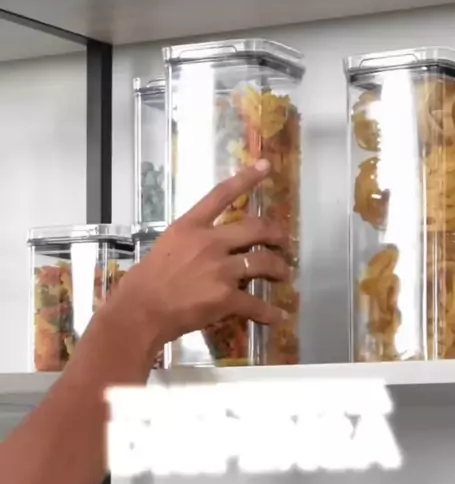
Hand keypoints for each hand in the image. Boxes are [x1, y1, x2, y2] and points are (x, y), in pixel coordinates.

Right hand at [117, 159, 289, 347]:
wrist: (141, 310)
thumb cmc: (145, 282)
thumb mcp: (166, 246)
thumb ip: (192, 243)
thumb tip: (212, 252)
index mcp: (191, 226)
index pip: (222, 194)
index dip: (247, 178)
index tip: (266, 166)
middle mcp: (210, 242)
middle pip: (256, 228)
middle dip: (276, 234)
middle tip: (284, 241)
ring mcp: (220, 269)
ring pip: (263, 262)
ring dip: (279, 269)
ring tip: (283, 275)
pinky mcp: (226, 297)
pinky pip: (255, 303)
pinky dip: (269, 312)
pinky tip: (277, 316)